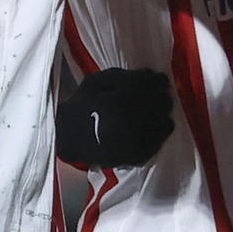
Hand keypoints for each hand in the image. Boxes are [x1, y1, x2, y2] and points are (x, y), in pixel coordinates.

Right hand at [57, 67, 176, 167]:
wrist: (68, 137)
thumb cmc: (83, 105)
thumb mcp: (95, 81)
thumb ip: (122, 76)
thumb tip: (151, 74)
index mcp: (115, 100)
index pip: (151, 86)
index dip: (160, 82)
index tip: (162, 81)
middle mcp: (125, 121)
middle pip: (161, 104)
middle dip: (163, 99)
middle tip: (162, 98)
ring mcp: (130, 142)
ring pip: (164, 125)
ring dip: (163, 116)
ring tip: (158, 114)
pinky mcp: (133, 157)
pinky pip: (157, 144)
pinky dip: (160, 135)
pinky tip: (154, 130)